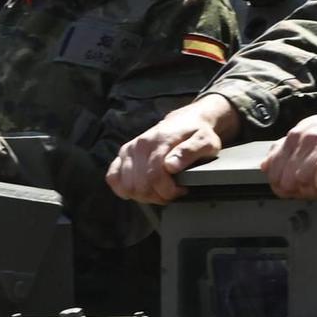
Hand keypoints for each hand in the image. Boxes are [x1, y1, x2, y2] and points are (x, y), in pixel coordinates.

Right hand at [107, 95, 239, 204]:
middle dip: (157, 196)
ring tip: (159, 190)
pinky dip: (124, 189)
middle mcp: (139, 145)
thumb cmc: (197, 133)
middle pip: (139, 186)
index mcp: (158, 142)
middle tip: (171, 192)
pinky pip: (113, 178)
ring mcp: (128, 150)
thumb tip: (171, 166)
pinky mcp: (123, 155)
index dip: (168, 191)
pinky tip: (140, 189)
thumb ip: (189, 152)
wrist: (187, 120)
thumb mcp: (204, 141)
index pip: (154, 177)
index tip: (181, 190)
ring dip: (144, 196)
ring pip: (127, 186)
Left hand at [260, 99, 316, 200]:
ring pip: (300, 179)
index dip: (279, 186)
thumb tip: (264, 166)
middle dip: (296, 192)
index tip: (294, 191)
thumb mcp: (310, 133)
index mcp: (294, 134)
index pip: (271, 168)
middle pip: (284, 178)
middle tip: (310, 192)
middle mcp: (303, 136)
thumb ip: (286, 148)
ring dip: (311, 191)